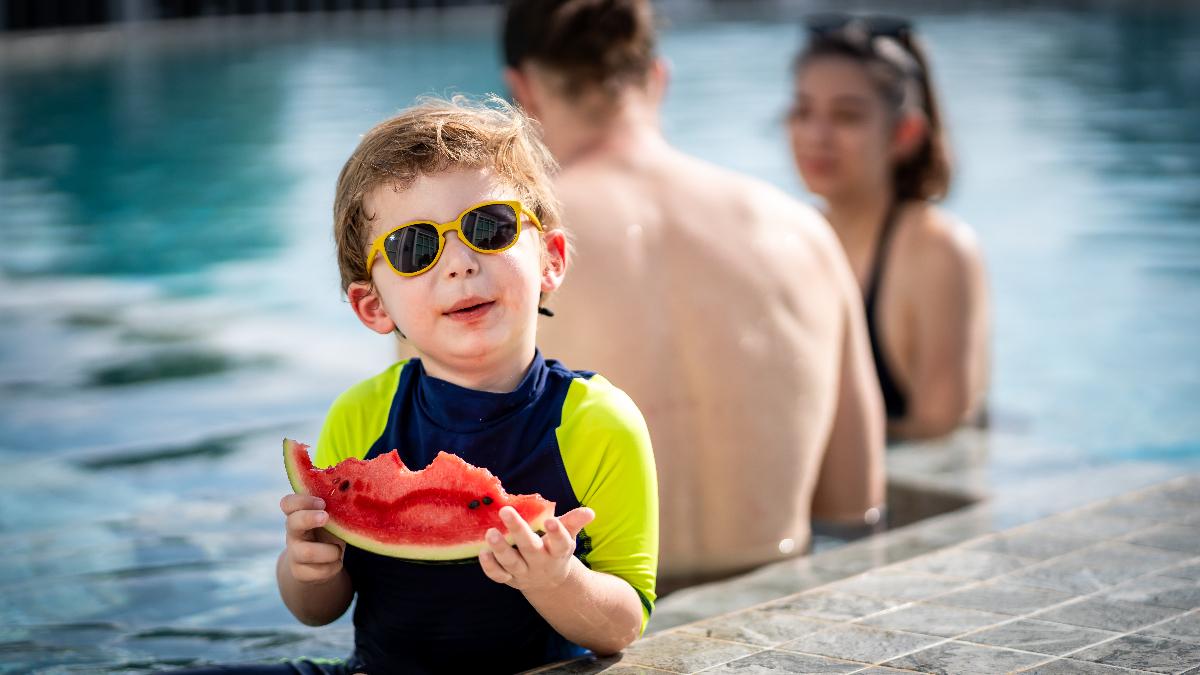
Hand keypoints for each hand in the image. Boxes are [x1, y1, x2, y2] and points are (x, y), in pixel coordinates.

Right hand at [280, 494, 346, 584]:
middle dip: (309, 518)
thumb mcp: (331, 522)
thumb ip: (335, 513)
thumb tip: (350, 505)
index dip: (302, 500)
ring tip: (338, 549)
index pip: (288, 503)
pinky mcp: (300, 573)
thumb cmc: (328, 535)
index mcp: (299, 515)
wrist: (322, 564)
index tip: (322, 503)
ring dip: (330, 551)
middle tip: (326, 517)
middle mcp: (293, 533)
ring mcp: (294, 553)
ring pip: (308, 552)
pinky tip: (336, 562)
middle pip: (291, 523)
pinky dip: (334, 566)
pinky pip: (319, 571)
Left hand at [478, 506, 594, 591]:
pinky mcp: (510, 579)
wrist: (549, 582)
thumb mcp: (568, 537)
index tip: (551, 521)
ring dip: (500, 548)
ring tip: (490, 532)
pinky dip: (490, 567)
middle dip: (518, 530)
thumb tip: (589, 511)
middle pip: (530, 548)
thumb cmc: (555, 549)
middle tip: (505, 511)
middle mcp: (541, 563)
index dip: (557, 533)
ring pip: (511, 563)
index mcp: (558, 552)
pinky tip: (482, 552)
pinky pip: (498, 576)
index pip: (560, 543)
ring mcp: (524, 573)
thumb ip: (574, 522)